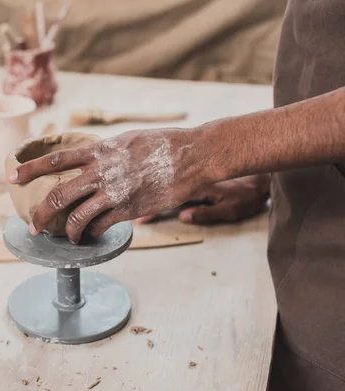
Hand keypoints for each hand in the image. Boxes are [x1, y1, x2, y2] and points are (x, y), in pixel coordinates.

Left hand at [8, 128, 207, 243]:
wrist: (191, 156)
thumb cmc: (162, 144)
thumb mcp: (126, 139)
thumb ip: (105, 152)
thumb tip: (91, 159)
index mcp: (97, 151)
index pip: (54, 159)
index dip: (29, 168)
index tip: (12, 176)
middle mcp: (100, 172)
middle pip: (58, 195)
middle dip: (40, 214)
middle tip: (34, 226)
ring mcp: (112, 192)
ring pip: (76, 218)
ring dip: (67, 232)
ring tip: (67, 238)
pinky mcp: (127, 209)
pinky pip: (99, 226)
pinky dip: (91, 233)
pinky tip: (93, 234)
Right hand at [136, 175, 269, 224]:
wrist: (261, 176)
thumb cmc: (247, 195)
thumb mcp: (231, 208)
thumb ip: (206, 213)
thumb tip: (183, 217)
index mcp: (198, 185)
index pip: (170, 196)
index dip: (153, 207)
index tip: (140, 217)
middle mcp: (191, 177)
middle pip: (161, 186)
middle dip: (143, 196)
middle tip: (128, 207)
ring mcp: (190, 174)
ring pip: (164, 181)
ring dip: (147, 187)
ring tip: (130, 195)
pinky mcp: (194, 173)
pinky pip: (172, 177)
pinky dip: (157, 181)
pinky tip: (145, 186)